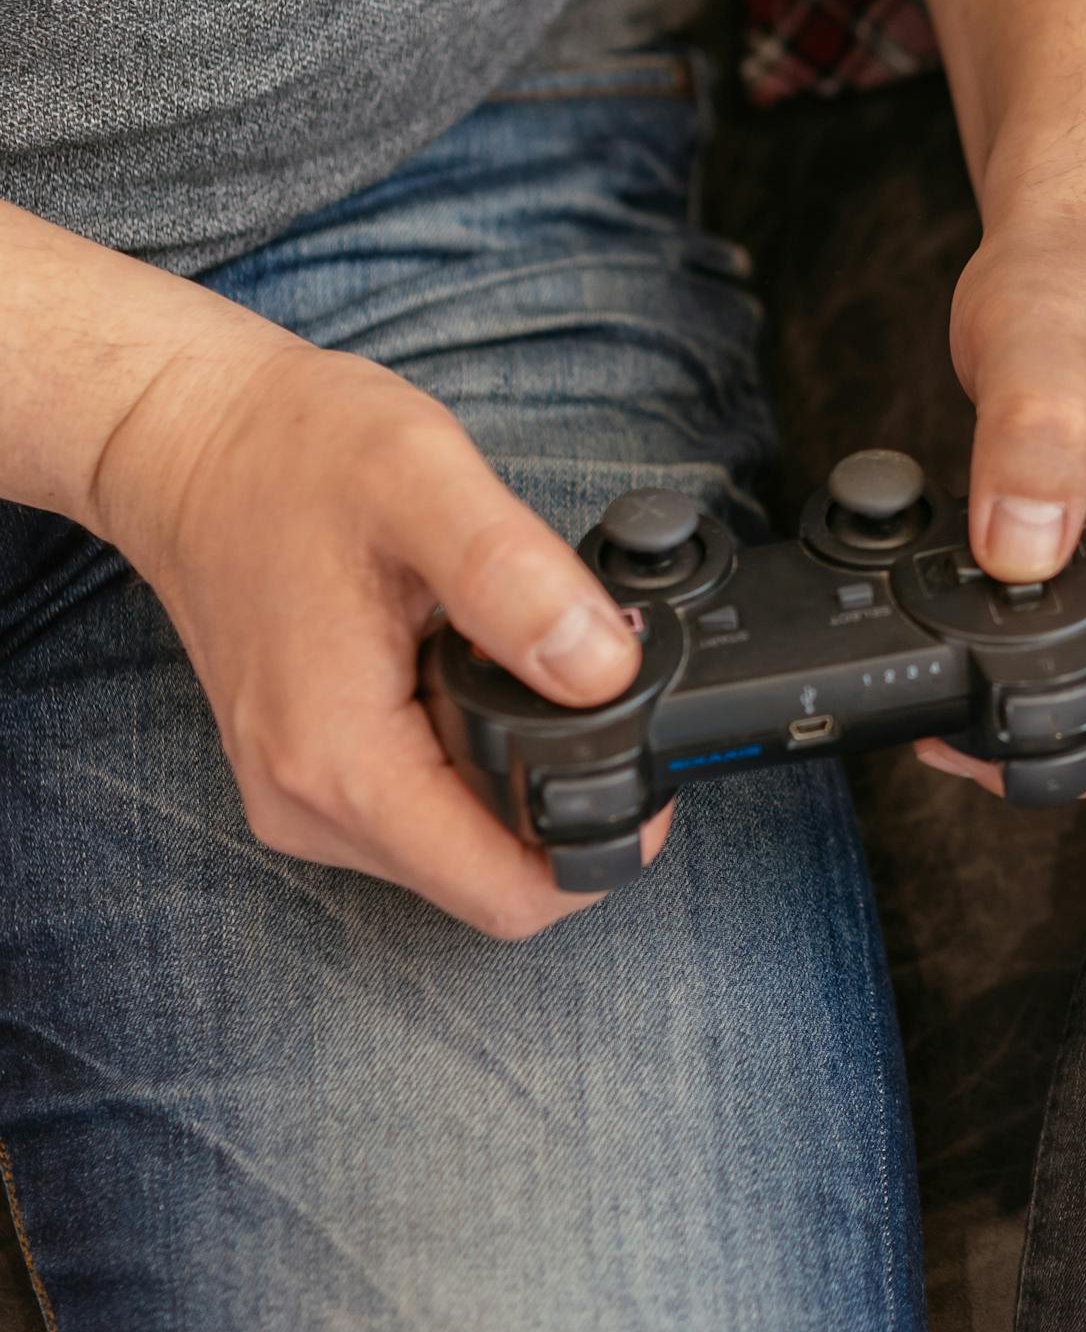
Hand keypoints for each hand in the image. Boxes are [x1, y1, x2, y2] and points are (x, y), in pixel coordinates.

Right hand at [96, 335, 663, 936]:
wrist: (191, 438)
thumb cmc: (295, 450)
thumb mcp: (423, 480)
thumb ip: (517, 581)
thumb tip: (605, 672)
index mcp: (341, 758)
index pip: (507, 894)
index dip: (602, 845)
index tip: (648, 766)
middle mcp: (308, 803)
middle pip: (492, 881)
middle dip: (566, 809)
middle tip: (594, 694)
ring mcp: (301, 795)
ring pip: (460, 851)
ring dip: (517, 785)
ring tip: (527, 672)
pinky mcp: (306, 772)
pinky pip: (422, 810)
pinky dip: (471, 762)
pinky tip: (477, 679)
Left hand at [914, 212, 1085, 794]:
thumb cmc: (1075, 287)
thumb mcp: (1031, 350)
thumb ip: (1032, 449)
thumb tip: (1023, 553)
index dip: (1066, 768)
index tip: (976, 751)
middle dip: (1059, 740)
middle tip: (953, 715)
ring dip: (1074, 701)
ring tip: (979, 662)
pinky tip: (1029, 621)